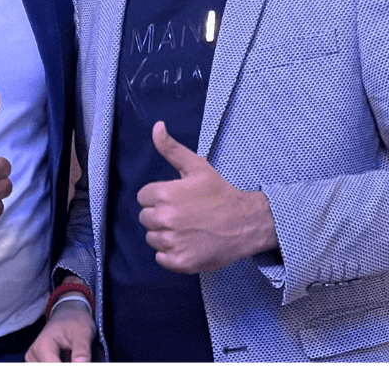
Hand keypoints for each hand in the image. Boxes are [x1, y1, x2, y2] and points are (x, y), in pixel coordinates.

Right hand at [25, 292, 93, 362]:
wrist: (68, 313)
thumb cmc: (75, 321)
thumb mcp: (83, 332)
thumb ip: (82, 351)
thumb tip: (81, 365)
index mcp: (43, 346)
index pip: (53, 367)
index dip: (71, 366)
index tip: (80, 362)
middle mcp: (32, 355)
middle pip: (48, 369)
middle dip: (68, 364)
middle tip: (77, 359)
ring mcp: (32, 361)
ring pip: (44, 368)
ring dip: (62, 367)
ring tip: (73, 358)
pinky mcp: (35, 363)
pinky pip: (44, 367)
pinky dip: (57, 364)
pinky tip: (67, 360)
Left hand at [137, 121, 278, 273]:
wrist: (245, 223)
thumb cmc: (220, 193)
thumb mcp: (196, 166)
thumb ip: (171, 148)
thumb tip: (156, 126)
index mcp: (164, 194)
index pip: (143, 197)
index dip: (158, 197)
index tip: (176, 199)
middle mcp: (165, 218)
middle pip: (146, 218)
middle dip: (160, 216)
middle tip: (184, 214)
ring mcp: (172, 242)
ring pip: (153, 239)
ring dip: (166, 235)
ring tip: (188, 229)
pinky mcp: (179, 262)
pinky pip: (161, 258)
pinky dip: (171, 254)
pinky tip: (188, 244)